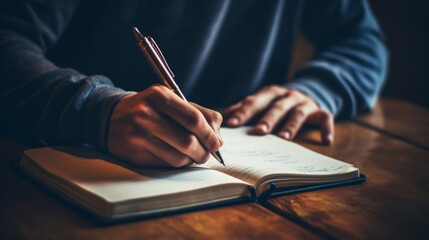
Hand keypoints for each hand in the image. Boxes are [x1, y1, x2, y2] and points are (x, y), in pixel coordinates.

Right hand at [107, 85, 222, 167]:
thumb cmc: (151, 109)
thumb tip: (218, 136)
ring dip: (192, 159)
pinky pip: (166, 165)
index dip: (210, 134)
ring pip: (179, 158)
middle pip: (188, 141)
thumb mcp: (171, 101)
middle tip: (208, 153)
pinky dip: (178, 163)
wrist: (113, 118)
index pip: (194, 118)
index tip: (217, 143)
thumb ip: (199, 113)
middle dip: (204, 151)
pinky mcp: (135, 154)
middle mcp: (146, 115)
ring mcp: (139, 136)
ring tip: (192, 154)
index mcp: (159, 96)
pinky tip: (176, 155)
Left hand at [221, 85, 333, 143]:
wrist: (307, 92)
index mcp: (270, 93)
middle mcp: (287, 96)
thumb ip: (246, 108)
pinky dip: (326, 129)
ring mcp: (304, 103)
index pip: (255, 101)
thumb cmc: (277, 103)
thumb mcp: (262, 101)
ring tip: (284, 137)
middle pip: (276, 106)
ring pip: (298, 113)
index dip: (244, 112)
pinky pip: (325, 118)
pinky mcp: (319, 110)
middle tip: (259, 131)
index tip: (233, 124)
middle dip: (267, 119)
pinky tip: (325, 141)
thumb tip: (225, 116)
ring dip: (291, 125)